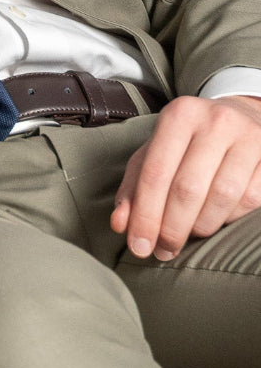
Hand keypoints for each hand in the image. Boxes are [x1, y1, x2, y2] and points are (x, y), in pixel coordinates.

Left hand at [111, 94, 260, 259]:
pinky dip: (230, 218)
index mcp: (178, 116)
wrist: (240, 116)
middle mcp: (214, 121)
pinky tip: (217, 218)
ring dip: (201, 227)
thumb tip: (120, 224)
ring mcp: (248, 138)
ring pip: (221, 198)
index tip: (139, 247)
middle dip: (171, 229)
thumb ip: (134, 187)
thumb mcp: (156, 152)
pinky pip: (249, 200)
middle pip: (187, 189)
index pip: (155, 173)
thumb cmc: (189, 142)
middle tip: (164, 251)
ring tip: (190, 235)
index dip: (145, 216)